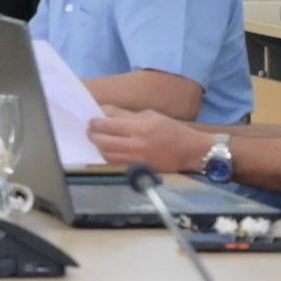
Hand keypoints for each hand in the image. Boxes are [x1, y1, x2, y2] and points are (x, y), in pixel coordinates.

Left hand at [86, 110, 210, 173]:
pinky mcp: (138, 168)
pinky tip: (106, 150)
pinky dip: (108, 156)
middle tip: (89, 130)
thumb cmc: (172, 130)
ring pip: (107, 155)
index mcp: (140, 127)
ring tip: (96, 140)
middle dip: (93, 135)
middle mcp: (137, 144)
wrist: (190, 151)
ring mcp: (136, 158)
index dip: (96, 122)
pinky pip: (116, 163)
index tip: (91, 120)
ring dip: (98, 147)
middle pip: (104, 141)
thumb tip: (105, 112)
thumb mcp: (151, 115)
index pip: (109, 125)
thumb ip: (127, 115)